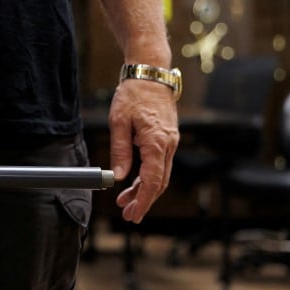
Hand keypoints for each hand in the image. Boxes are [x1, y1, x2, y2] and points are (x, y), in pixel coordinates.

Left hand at [108, 79, 179, 222]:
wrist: (150, 74)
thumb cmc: (133, 94)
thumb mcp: (119, 121)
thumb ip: (120, 150)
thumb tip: (119, 176)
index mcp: (157, 141)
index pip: (153, 180)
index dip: (144, 200)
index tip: (135, 214)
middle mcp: (168, 145)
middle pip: (159, 182)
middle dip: (144, 200)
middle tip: (128, 214)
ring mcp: (170, 142)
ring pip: (160, 174)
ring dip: (144, 190)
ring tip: (125, 202)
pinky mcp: (167, 139)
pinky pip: (159, 164)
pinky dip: (147, 176)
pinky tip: (132, 182)